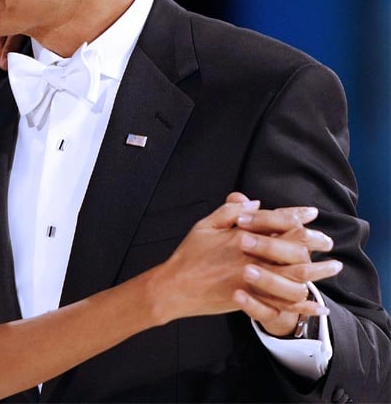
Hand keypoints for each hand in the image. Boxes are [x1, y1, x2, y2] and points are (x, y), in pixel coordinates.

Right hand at [152, 197, 340, 325]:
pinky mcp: (250, 299)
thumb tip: (253, 201)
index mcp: (239, 235)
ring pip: (292, 275)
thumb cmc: (188, 254)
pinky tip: (316, 304)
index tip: (312, 214)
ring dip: (316, 271)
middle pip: (291, 248)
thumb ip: (228, 211)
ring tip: (332, 267)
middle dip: (313, 242)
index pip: (275, 222)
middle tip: (328, 240)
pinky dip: (302, 305)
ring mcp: (250, 280)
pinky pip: (283, 303)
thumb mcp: (204, 225)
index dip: (295, 216)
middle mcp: (249, 256)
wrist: (175, 287)